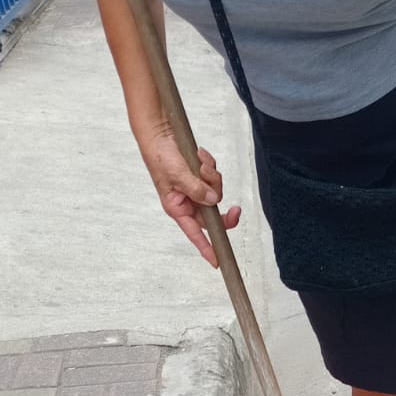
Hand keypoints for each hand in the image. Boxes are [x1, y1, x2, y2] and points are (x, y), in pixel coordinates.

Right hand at [139, 130, 239, 266]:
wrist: (160, 134)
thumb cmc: (159, 157)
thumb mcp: (177, 175)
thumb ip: (196, 189)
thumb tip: (214, 200)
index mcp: (178, 208)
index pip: (195, 233)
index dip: (207, 247)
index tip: (217, 261)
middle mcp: (188, 202)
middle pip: (213, 214)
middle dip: (221, 206)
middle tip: (236, 211)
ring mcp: (196, 189)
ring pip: (216, 192)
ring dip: (212, 177)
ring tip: (201, 164)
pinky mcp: (201, 176)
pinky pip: (214, 176)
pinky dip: (209, 165)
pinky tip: (200, 156)